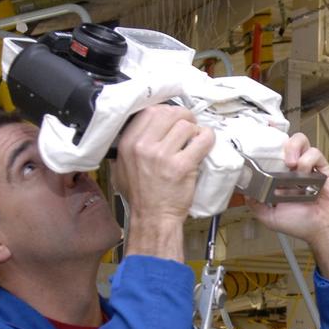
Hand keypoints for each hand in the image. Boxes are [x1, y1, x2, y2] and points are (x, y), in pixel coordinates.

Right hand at [113, 104, 213, 223]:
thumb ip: (129, 146)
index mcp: (128, 143)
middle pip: (169, 113)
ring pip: (186, 125)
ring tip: (195, 140)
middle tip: (190, 126)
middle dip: (183, 116)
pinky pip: (201, 140)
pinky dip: (207, 138)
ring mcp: (162, 156)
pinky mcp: (182, 166)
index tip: (174, 118)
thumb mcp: (121, 167)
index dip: (166, 111)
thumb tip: (144, 129)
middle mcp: (143, 146)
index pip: (150, 111)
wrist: (152, 218)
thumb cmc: (140, 196)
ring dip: (195, 129)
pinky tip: (205, 144)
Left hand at [245, 133, 328, 278]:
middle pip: (286, 143)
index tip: (259, 149)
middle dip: (280, 143)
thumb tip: (245, 192)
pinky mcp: (323, 170)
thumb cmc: (301, 226)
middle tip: (279, 157)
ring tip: (291, 163)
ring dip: (294, 147)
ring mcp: (309, 169)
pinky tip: (305, 172)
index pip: (272, 156)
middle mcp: (294, 172)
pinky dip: (308, 159)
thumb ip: (256, 205)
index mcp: (281, 180)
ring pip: (301, 142)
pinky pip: (316, 154)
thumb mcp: (270, 218)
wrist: (325, 231)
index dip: (266, 149)